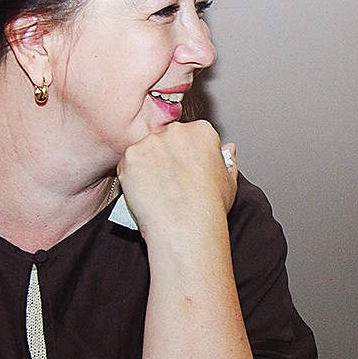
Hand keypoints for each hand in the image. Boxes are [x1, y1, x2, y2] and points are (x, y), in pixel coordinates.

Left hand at [117, 120, 237, 243]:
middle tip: (169, 183)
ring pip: (145, 150)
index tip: (187, 172)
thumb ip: (228, 161)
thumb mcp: (229, 182)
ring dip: (147, 167)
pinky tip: (144, 193)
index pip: (190, 136)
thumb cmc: (209, 208)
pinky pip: (128, 163)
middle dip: (165, 157)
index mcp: (202, 132)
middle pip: (166, 140)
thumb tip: (228, 149)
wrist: (186, 227)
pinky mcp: (131, 156)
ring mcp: (151, 142)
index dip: (187, 156)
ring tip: (157, 191)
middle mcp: (176, 131)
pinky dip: (132, 177)